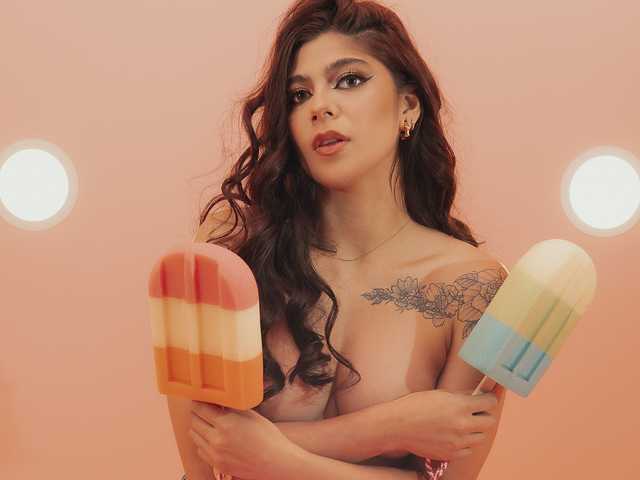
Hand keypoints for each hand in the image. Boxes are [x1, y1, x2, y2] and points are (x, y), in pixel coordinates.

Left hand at [189, 401, 297, 479]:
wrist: (276, 463)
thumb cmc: (268, 438)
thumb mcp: (251, 415)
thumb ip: (231, 407)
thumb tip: (218, 398)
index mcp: (226, 424)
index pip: (200, 408)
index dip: (200, 400)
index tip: (202, 398)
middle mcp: (217, 440)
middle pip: (194, 421)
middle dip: (198, 412)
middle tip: (206, 408)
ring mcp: (215, 454)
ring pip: (194, 435)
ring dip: (199, 426)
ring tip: (210, 422)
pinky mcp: (216, 464)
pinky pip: (200, 449)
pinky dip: (203, 442)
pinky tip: (214, 437)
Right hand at [385, 384, 504, 460]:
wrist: (397, 426)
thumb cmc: (415, 405)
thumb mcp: (440, 394)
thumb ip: (461, 396)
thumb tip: (477, 395)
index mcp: (460, 406)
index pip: (490, 402)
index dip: (490, 398)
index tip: (487, 397)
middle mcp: (462, 425)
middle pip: (490, 421)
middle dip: (484, 414)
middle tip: (474, 411)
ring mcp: (458, 442)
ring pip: (481, 437)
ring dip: (475, 430)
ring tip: (461, 423)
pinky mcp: (451, 454)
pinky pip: (469, 450)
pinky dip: (465, 443)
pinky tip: (453, 435)